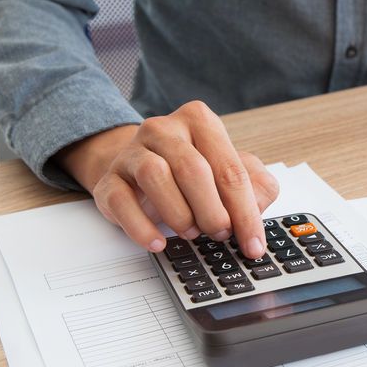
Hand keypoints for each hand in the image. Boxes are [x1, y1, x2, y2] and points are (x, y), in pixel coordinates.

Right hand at [55, 101, 278, 257]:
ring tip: (191, 232)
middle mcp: (164, 129)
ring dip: (179, 214)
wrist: (138, 169)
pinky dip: (142, 227)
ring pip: (155, 176)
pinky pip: (121, 201)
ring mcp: (132, 151)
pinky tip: (158, 242)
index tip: (253, 245)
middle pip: (193, 169)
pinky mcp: (110, 178)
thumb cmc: (191, 172)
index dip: (245, 212)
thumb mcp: (229, 170)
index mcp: (200, 121)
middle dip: (213, 211)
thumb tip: (256, 211)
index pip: (230, 169)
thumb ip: (254, 186)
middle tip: (221, 234)